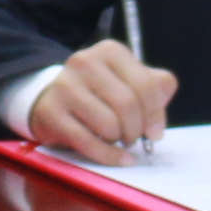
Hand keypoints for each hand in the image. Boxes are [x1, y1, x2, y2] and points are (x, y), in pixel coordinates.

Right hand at [27, 40, 177, 166]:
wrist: (51, 97)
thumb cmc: (99, 91)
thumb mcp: (128, 80)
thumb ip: (155, 87)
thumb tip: (160, 113)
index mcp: (110, 51)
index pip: (145, 84)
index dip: (156, 114)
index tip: (156, 133)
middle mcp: (84, 62)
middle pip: (127, 104)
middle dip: (137, 129)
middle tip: (135, 138)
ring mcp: (64, 86)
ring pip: (108, 124)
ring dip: (119, 140)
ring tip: (116, 138)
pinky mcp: (50, 111)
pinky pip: (87, 142)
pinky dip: (109, 156)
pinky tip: (120, 159)